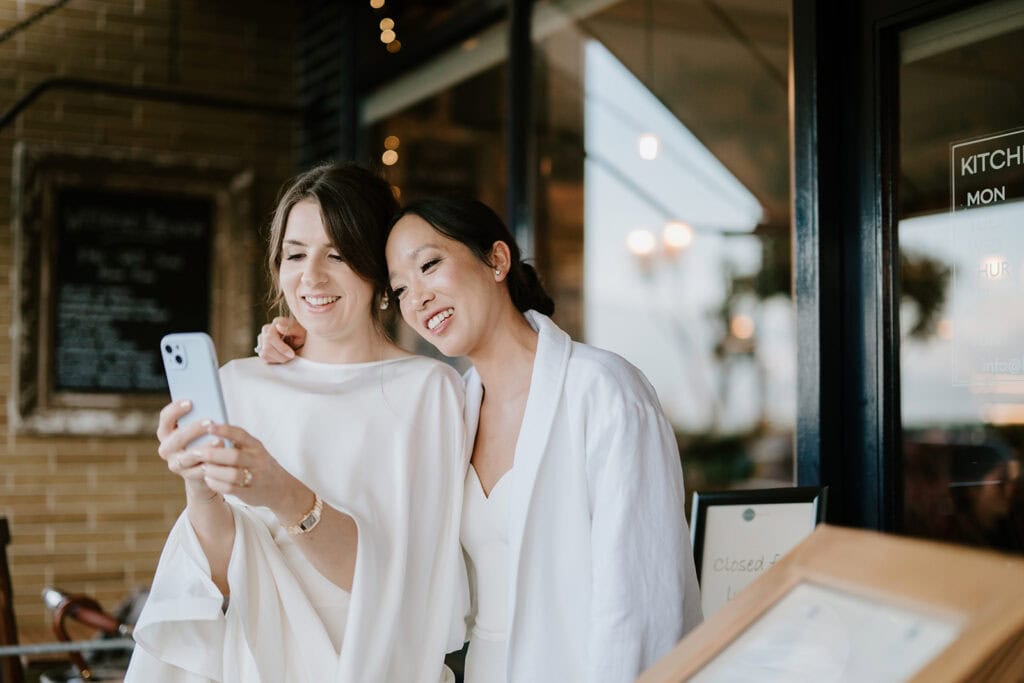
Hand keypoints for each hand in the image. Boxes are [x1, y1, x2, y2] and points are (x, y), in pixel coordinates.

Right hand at [157, 400, 216, 501]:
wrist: (204, 467)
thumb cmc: (203, 439)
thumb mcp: (199, 428)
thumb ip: (200, 417)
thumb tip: (211, 404)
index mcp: (166, 432)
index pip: (165, 418)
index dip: (175, 409)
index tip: (190, 402)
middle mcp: (166, 448)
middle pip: (177, 438)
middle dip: (194, 429)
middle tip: (210, 422)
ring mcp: (176, 463)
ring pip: (188, 456)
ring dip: (204, 448)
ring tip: (219, 441)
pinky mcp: (187, 476)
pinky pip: (198, 471)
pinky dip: (210, 465)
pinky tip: (221, 458)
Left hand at [192, 423, 308, 518]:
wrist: (281, 488)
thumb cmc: (259, 465)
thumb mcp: (254, 450)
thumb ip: (237, 442)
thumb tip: (209, 429)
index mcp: (256, 446)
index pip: (241, 435)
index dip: (224, 430)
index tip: (209, 426)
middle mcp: (257, 460)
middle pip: (234, 456)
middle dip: (213, 454)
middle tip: (196, 453)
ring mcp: (255, 477)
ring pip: (232, 474)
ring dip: (214, 471)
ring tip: (203, 468)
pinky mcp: (249, 492)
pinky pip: (230, 488)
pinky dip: (216, 484)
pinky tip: (208, 479)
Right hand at [256, 316, 305, 363]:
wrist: (299, 341)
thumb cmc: (301, 336)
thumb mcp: (302, 332)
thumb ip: (292, 328)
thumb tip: (279, 326)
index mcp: (276, 322)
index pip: (271, 337)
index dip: (282, 348)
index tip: (292, 354)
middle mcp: (266, 329)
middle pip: (267, 348)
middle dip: (281, 356)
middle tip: (291, 357)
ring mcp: (261, 338)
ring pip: (264, 354)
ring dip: (278, 359)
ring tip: (287, 356)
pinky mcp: (260, 348)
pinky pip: (264, 358)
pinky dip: (274, 360)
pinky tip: (281, 356)